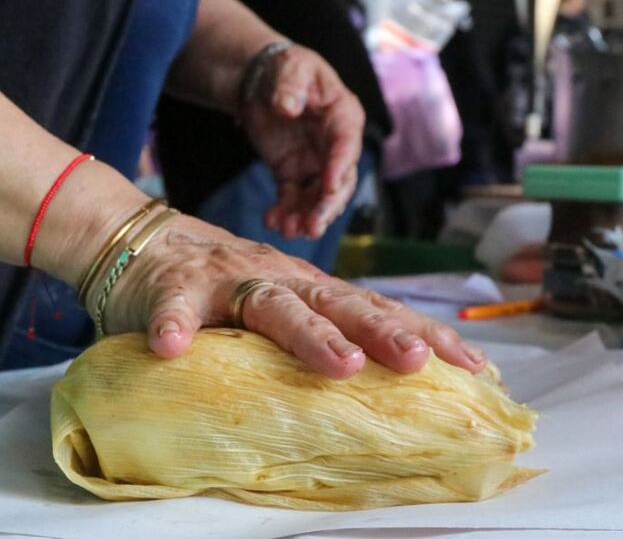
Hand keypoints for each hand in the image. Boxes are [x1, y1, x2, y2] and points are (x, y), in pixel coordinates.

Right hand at [97, 213, 487, 378]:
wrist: (145, 244)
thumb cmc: (224, 288)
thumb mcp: (282, 308)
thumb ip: (320, 333)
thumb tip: (388, 379)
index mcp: (312, 288)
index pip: (379, 310)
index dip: (427, 335)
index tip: (476, 367)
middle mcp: (282, 279)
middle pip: (341, 304)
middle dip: (384, 332)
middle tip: (420, 362)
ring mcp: (229, 280)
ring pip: (275, 306)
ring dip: (309, 336)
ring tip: (341, 365)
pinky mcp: (175, 287)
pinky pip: (175, 309)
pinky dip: (175, 327)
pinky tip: (174, 349)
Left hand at [240, 44, 365, 239]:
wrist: (262, 80)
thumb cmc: (286, 67)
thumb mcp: (290, 67)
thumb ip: (290, 85)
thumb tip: (288, 106)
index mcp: (344, 117)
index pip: (347, 145)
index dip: (340, 166)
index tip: (328, 185)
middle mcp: (335, 145)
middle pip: (339, 181)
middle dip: (326, 206)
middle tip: (312, 226)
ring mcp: (315, 163)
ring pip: (318, 197)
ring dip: (306, 217)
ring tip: (288, 231)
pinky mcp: (294, 174)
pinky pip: (293, 198)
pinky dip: (285, 213)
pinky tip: (271, 222)